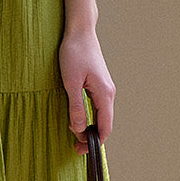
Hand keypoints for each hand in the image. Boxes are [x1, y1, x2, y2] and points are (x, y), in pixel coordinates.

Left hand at [58, 26, 115, 154]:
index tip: (81, 150)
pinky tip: (79, 118)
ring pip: (101, 115)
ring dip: (90, 126)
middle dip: (92, 137)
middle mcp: (109, 93)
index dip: (95, 142)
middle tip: (75, 146)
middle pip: (105, 123)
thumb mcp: (70, 82)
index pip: (105, 127)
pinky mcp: (100, 84)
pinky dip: (90, 116)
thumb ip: (75, 107)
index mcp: (104, 94)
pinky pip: (98, 106)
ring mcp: (106, 88)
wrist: (80, 31)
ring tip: (75, 133)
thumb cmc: (74, 53)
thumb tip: (79, 129)